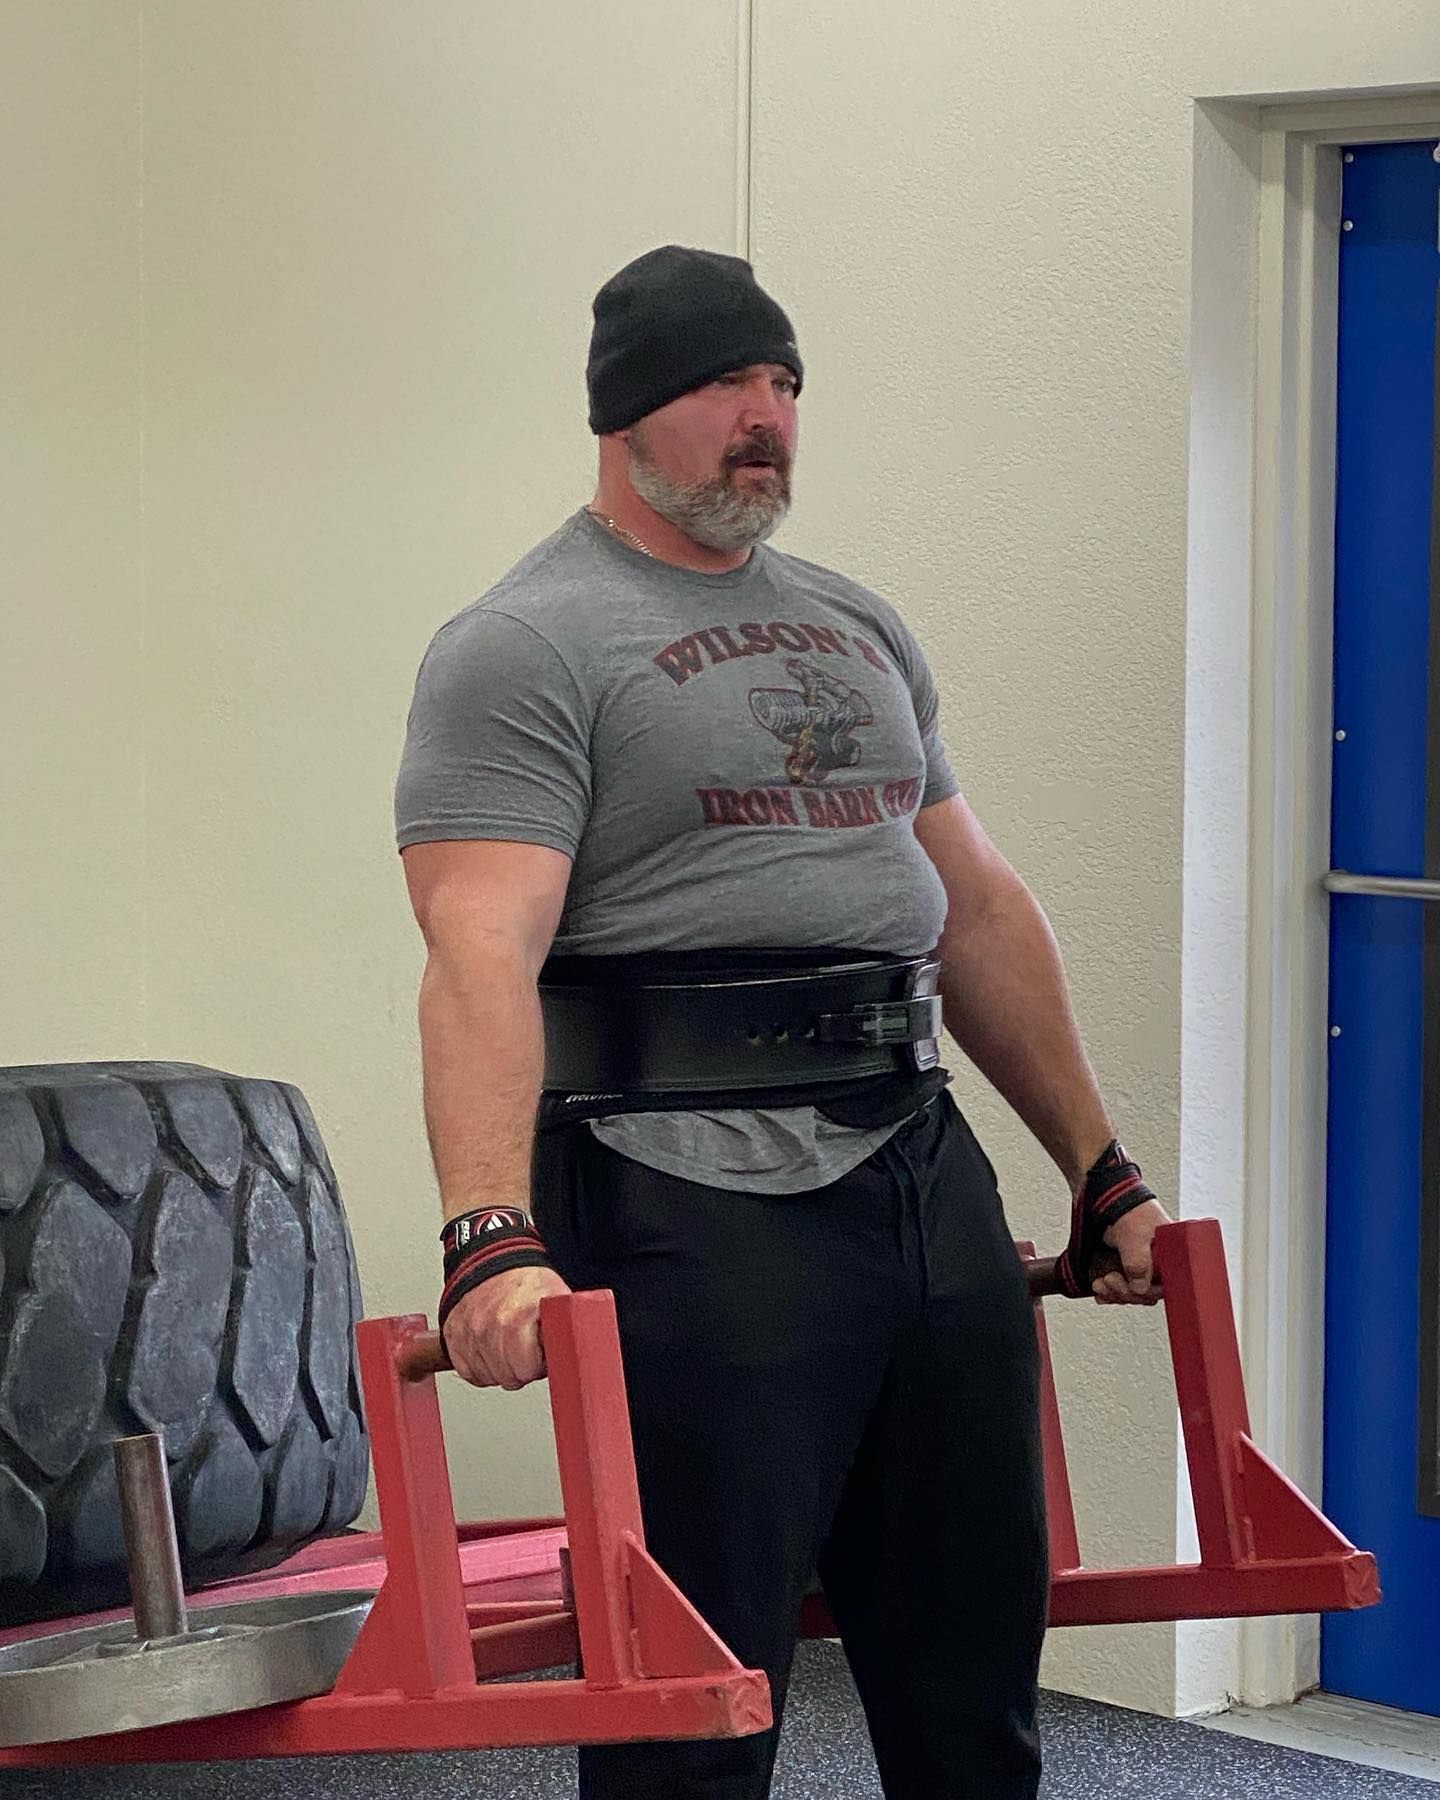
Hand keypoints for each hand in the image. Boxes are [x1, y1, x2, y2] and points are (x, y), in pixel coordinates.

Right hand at [442, 1265, 572, 1388]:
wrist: (492, 1259)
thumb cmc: (525, 1282)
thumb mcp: (556, 1298)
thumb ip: (567, 1329)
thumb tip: (582, 1355)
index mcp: (516, 1318)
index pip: (527, 1370)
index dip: (538, 1364)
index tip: (540, 1353)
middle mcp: (488, 1326)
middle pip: (508, 1378)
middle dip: (520, 1368)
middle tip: (525, 1348)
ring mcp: (468, 1332)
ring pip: (488, 1377)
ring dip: (500, 1368)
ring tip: (508, 1345)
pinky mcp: (453, 1336)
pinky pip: (468, 1372)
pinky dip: (481, 1365)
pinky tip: (491, 1349)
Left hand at [1092, 1197, 1169, 1304]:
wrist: (1103, 1193)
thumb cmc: (1127, 1207)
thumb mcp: (1135, 1235)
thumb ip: (1139, 1262)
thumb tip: (1140, 1288)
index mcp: (1169, 1255)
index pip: (1164, 1286)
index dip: (1146, 1292)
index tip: (1131, 1287)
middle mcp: (1156, 1261)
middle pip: (1145, 1292)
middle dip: (1125, 1292)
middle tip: (1110, 1281)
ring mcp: (1138, 1263)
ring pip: (1131, 1291)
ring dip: (1114, 1292)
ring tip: (1100, 1284)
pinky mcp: (1122, 1264)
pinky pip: (1119, 1285)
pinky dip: (1108, 1290)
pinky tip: (1099, 1288)